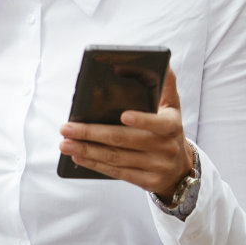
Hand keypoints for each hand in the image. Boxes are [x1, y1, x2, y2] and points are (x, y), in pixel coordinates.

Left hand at [58, 67, 194, 196]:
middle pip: (123, 140)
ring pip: (116, 158)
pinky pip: (117, 173)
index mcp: (172, 126)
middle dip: (91, 133)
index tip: (122, 115)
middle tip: (67, 128)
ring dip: (87, 150)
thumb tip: (163, 61)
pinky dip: (95, 164)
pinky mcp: (147, 182)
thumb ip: (166, 85)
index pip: (157, 123)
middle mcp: (166, 148)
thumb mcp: (172, 108)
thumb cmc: (168, 130)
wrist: (180, 168)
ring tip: (65, 144)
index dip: (141, 120)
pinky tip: (78, 157)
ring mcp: (156, 167)